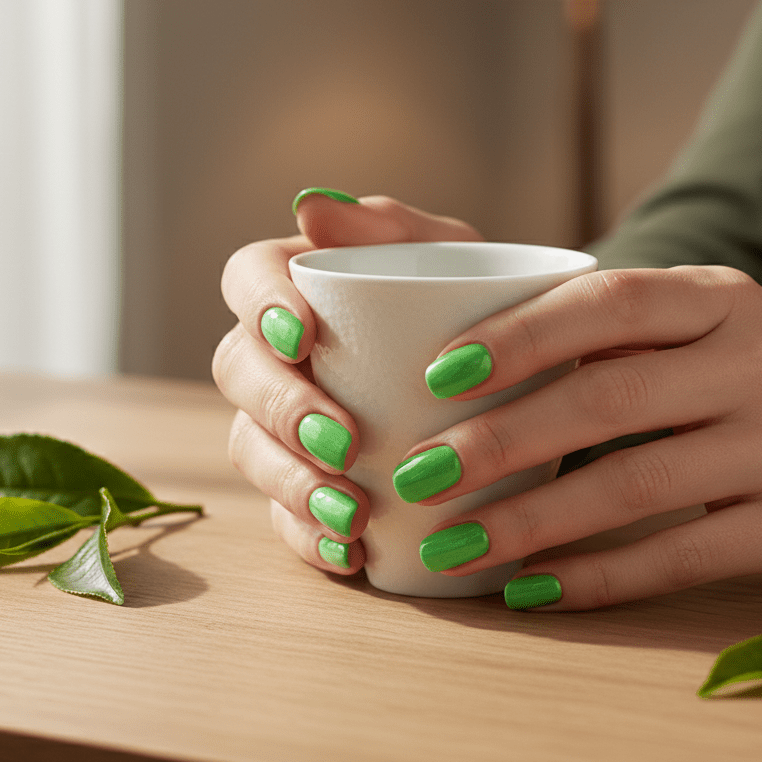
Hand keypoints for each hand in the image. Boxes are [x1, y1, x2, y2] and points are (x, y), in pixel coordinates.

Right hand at [212, 190, 480, 575]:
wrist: (522, 381)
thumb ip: (391, 227)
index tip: (303, 335)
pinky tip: (353, 555)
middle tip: (343, 441)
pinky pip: (285, 518)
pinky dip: (312, 538)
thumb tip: (309, 207)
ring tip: (353, 515)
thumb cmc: (476, 303)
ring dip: (292, 484)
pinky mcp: (307, 487)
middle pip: (238, 372)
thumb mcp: (453, 256)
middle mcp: (278, 354)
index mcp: (298, 284)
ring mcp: (285, 426)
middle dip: (281, 409)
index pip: (245, 277)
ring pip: (250, 450)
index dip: (258, 305)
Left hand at [402, 266, 761, 609]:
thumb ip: (615, 332)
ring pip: (636, 486)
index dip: (518, 337)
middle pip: (607, 399)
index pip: (607, 303)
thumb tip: (472, 357)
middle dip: (500, 441)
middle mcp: (756, 364)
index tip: (438, 374)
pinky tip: (532, 588)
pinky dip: (598, 577)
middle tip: (418, 473)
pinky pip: (682, 555)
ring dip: (531, 520)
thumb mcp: (709, 323)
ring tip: (451, 545)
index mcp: (718, 300)